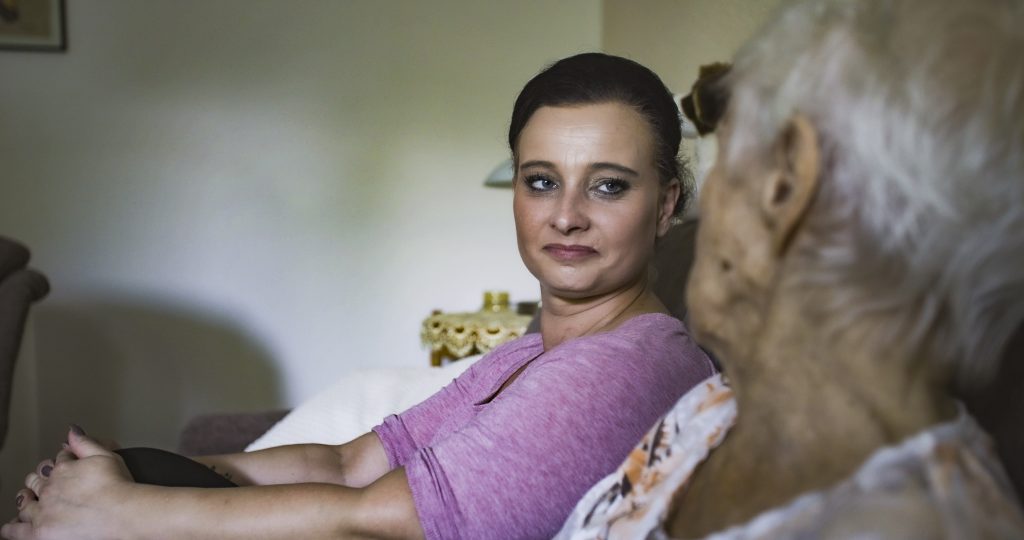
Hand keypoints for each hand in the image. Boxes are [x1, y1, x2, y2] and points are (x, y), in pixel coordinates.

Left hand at [2, 427, 135, 539]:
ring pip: (24, 502)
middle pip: (37, 480)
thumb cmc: (119, 488)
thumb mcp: (106, 456)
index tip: (65, 464)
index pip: (58, 461)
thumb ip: (85, 442)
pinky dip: (11, 528)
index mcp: (64, 468)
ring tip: (26, 500)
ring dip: (24, 499)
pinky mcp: (39, 532)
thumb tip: (72, 430)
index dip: (61, 462)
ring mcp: (43, 511)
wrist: (122, 513)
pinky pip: (16, 531)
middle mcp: (50, 488)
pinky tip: (12, 526)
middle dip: (38, 479)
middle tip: (41, 482)